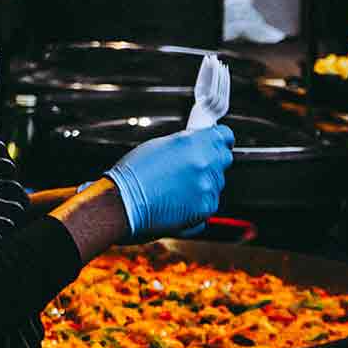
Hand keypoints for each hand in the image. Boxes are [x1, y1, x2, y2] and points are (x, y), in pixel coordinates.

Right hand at [106, 125, 234, 238]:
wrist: (122, 203)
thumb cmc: (134, 174)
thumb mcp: (161, 144)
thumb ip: (186, 142)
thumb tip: (197, 141)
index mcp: (196, 144)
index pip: (225, 136)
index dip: (220, 139)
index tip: (217, 142)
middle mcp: (206, 166)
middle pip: (224, 160)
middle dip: (212, 161)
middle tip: (193, 166)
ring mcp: (207, 190)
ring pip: (216, 183)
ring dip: (203, 184)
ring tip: (177, 187)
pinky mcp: (204, 211)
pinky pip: (209, 203)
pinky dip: (198, 203)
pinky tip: (178, 201)